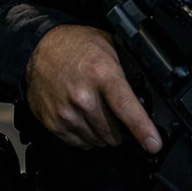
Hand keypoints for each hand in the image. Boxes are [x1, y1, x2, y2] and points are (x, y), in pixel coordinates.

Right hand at [25, 24, 161, 151]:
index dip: (142, 129)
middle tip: (118, 116)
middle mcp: (82, 96)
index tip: (153, 144)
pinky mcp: (53, 122)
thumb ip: (128, 70)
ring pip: (98, 141)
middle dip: (123, 131)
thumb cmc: (76, 46)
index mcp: (101, 74)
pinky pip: (79, 143)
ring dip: (103, 134)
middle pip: (114, 132)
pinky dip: (86, 136)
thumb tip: (150, 94)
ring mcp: (66, 112)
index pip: (126, 107)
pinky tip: (84, 119)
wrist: (38, 48)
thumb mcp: (109, 47)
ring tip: (98, 114)